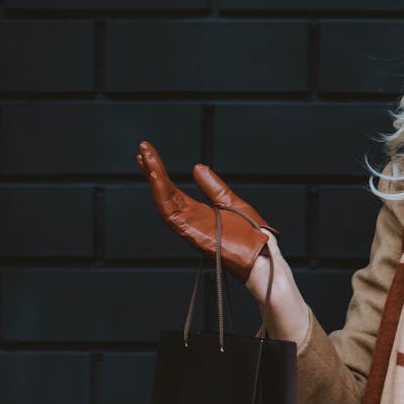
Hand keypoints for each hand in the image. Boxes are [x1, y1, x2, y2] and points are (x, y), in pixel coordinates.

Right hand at [135, 141, 277, 280]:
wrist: (261, 255)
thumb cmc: (251, 236)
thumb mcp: (231, 202)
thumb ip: (213, 187)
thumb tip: (197, 168)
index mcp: (197, 213)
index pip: (172, 190)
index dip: (160, 172)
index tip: (149, 154)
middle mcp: (188, 220)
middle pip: (164, 192)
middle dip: (152, 170)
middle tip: (142, 148)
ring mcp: (187, 226)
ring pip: (163, 199)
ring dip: (153, 177)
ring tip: (145, 156)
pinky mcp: (190, 232)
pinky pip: (170, 211)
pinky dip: (161, 193)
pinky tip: (156, 175)